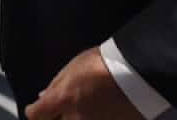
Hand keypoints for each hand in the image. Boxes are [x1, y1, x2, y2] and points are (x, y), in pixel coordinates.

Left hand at [24, 48, 142, 119]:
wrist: (141, 70)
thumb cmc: (108, 62)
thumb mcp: (74, 66)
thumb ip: (56, 85)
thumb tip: (44, 97)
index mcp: (63, 99)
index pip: (36, 115)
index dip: (36, 110)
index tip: (38, 108)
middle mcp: (77, 118)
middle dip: (62, 114)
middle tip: (73, 102)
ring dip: (81, 116)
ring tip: (93, 102)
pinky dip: (99, 117)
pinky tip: (105, 109)